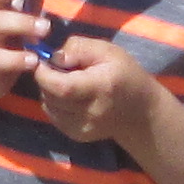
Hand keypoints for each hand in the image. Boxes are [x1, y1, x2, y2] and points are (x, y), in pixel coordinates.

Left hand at [32, 30, 168, 153]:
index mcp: (100, 88)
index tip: (44, 61)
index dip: (44, 74)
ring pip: (49, 106)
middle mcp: (91, 113)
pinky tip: (70, 96)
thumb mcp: (107, 51)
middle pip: (51, 96)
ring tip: (66, 82)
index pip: (61, 87)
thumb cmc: (124, 74)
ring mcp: (83, 128)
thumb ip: (78, 48)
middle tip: (56, 69)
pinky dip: (54, 104)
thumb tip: (53, 57)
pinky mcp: (78, 135)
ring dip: (49, 92)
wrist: (140, 112)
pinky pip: (53, 116)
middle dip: (45, 80)